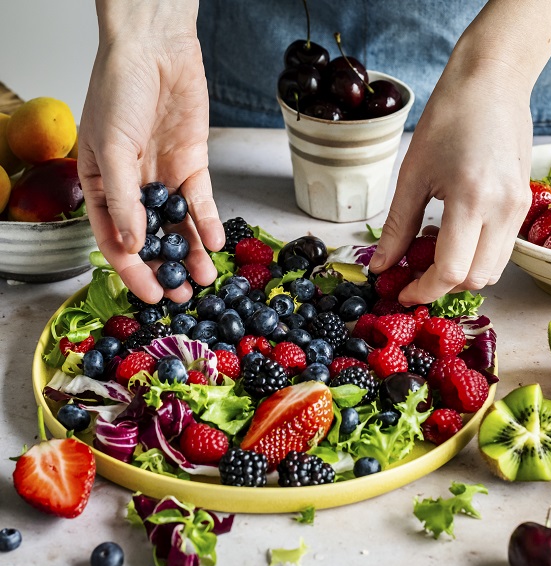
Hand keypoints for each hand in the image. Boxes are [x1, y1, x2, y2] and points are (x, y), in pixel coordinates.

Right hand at [78, 4, 223, 303]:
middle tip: (183, 296)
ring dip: (191, 254)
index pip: (115, 240)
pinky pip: (201, 205)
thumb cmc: (120, 91)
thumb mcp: (112, 149)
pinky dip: (208, 225)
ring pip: (179, 228)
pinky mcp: (193, 168)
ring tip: (204, 279)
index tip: (151, 296)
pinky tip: (214, 245)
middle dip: (166, 269)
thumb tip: (132, 246)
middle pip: (151, 240)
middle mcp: (134, 189)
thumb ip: (122, 200)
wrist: (156, 50)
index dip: (133, 271)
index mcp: (101, 187)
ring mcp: (165, 180)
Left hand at [369, 58, 531, 305]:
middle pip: (476, 279)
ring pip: (493, 270)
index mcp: (472, 200)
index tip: (402, 293)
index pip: (452, 271)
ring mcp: (519, 208)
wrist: (493, 82)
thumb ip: (397, 228)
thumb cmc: (448, 119)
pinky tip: (453, 238)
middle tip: (413, 276)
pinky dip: (476, 256)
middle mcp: (503, 210)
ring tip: (432, 255)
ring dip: (462, 274)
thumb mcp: (411, 175)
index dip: (424, 290)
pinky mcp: (524, 204)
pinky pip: (502, 249)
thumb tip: (380, 266)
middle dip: (442, 287)